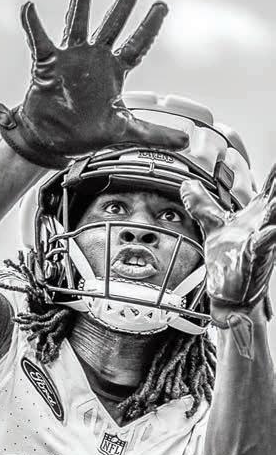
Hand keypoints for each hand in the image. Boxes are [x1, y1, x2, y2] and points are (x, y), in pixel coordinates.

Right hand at [0, 0, 187, 167]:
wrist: (53, 141)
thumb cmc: (86, 134)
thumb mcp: (124, 133)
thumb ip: (155, 134)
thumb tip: (185, 141)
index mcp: (114, 72)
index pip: (137, 45)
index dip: (149, 27)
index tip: (162, 5)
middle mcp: (94, 59)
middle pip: (112, 25)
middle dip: (124, 3)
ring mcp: (71, 58)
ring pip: (78, 22)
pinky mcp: (47, 64)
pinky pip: (40, 40)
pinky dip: (33, 25)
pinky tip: (30, 9)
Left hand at [180, 168, 275, 313]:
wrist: (230, 294)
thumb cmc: (230, 261)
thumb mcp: (214, 226)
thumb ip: (202, 205)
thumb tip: (187, 184)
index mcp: (257, 216)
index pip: (270, 188)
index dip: (275, 174)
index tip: (275, 160)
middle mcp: (263, 225)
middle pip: (274, 200)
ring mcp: (261, 241)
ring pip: (273, 220)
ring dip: (275, 209)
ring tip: (275, 204)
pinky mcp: (254, 258)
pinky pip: (262, 246)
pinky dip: (268, 237)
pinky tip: (271, 231)